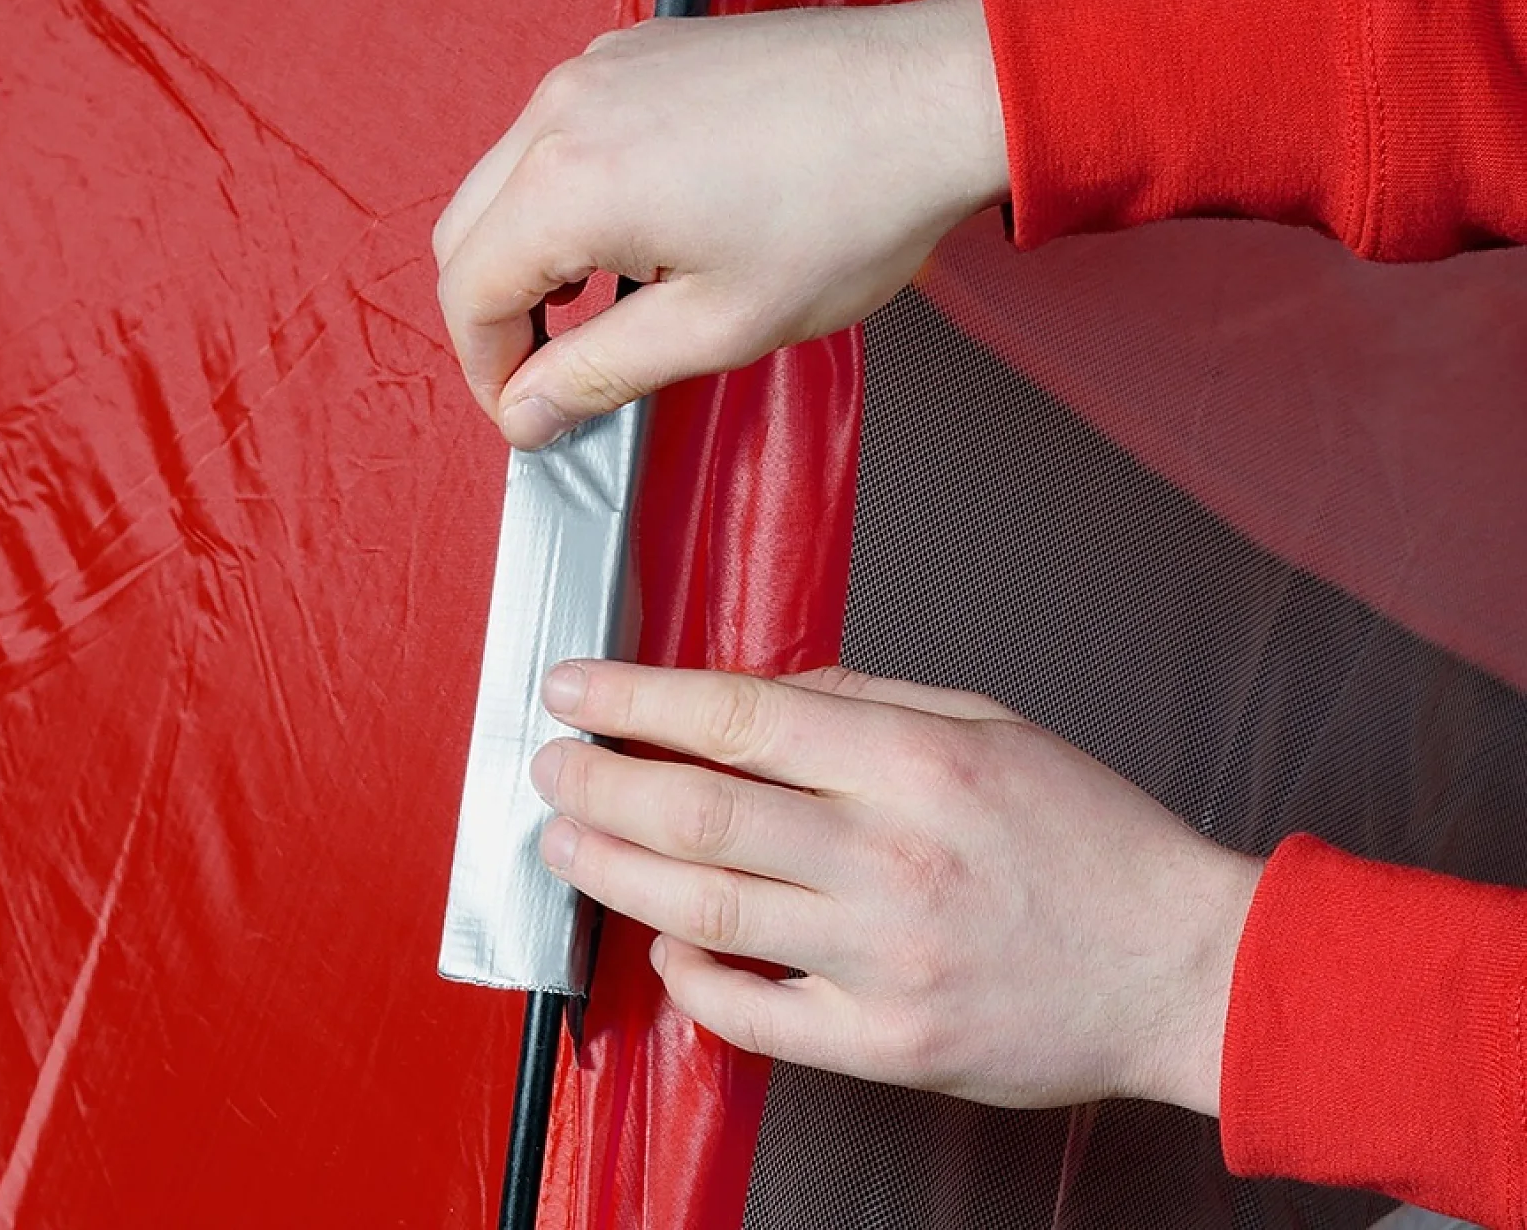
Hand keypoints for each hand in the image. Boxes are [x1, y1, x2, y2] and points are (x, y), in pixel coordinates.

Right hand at [433, 0, 1007, 448]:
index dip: (487, 371)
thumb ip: (601, 374)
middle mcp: (565, 110)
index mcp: (572, 182)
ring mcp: (598, 70)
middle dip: (495, 315)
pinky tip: (636, 237)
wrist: (936, 101)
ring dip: (530, 254)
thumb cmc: (853, 204)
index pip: (468, 293)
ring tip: (602, 309)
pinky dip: (567, 197)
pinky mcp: (635, 53)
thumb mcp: (718, 327)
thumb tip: (530, 410)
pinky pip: (558, 135)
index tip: (528, 409)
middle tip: (555, 373)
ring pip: (506, 180)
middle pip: (465, 232)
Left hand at [531, 661, 1264, 1114]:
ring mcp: (883, 956)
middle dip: (598, 783)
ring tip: (566, 843)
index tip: (576, 689)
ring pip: (704, 907)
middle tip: (551, 767)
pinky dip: (687, 973)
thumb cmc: (1089, 840)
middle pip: (699, 811)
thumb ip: (867, 697)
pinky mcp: (884, 1041)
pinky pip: (750, 1012)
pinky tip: (662, 935)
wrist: (1181, 967)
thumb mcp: (990, 723)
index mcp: (916, 762)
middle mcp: (892, 856)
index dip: (636, 698)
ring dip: (612, 870)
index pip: (738, 715)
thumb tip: (753, 692)